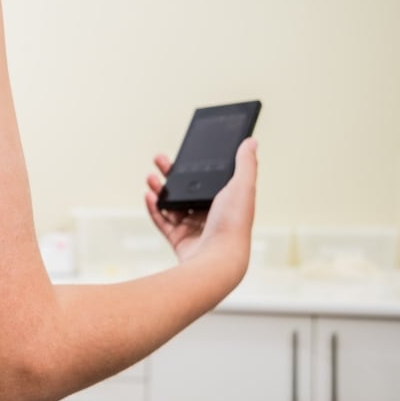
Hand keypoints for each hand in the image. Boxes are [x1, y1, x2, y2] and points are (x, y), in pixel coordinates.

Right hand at [145, 138, 258, 266]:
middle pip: (187, 190)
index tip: (183, 154)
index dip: (194, 166)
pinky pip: (163, 221)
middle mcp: (211, 215)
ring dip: (160, 189)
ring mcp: (194, 229)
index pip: (208, 179)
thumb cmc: (233, 224)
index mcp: (227, 201)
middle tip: (159, 160)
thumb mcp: (242, 185)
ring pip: (173, 205)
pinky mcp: (180, 240)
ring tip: (150, 177)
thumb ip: (245, 163)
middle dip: (172, 174)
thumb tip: (251, 141)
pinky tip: (148, 195)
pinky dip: (154, 208)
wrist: (218, 258)